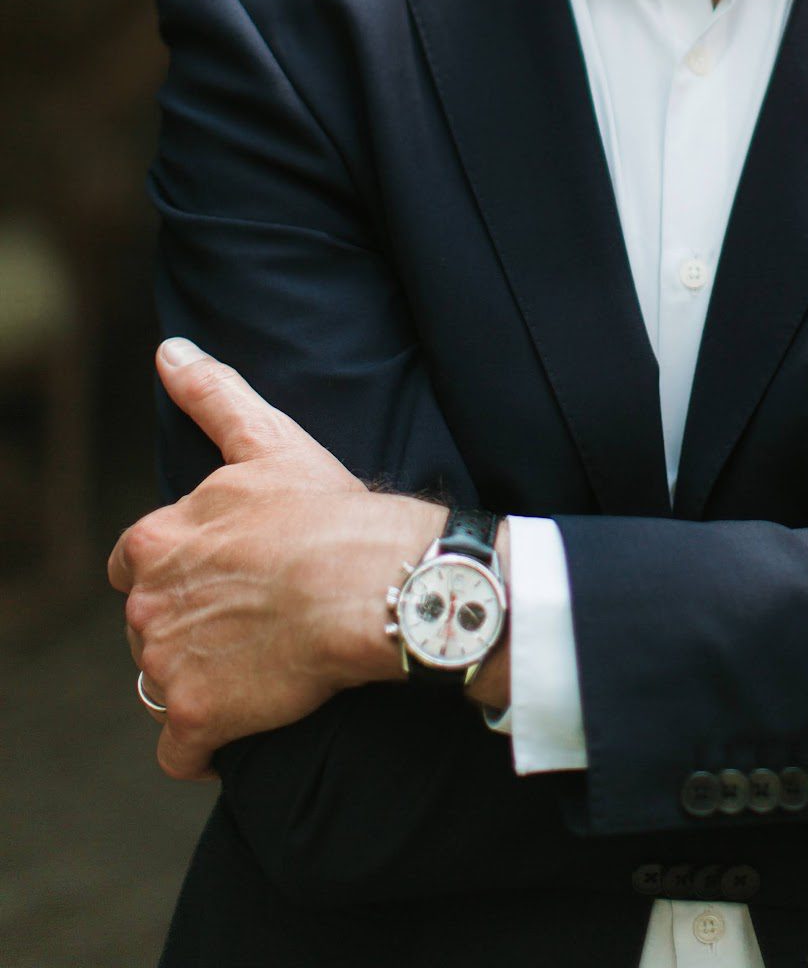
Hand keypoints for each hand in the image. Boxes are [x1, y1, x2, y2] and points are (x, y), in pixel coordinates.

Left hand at [108, 338, 445, 779]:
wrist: (374, 585)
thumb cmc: (328, 510)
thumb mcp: (268, 440)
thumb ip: (213, 396)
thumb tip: (168, 352)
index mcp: (157, 538)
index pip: (138, 564)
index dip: (183, 570)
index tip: (230, 575)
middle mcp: (147, 604)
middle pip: (151, 626)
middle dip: (193, 625)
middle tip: (257, 618)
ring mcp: (167, 665)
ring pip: (164, 684)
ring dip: (202, 680)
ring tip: (263, 664)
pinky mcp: (196, 719)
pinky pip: (181, 751)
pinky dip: (205, 745)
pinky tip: (246, 723)